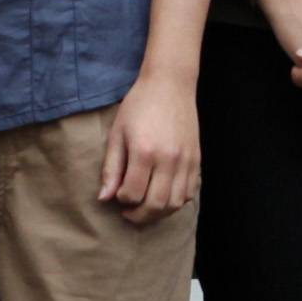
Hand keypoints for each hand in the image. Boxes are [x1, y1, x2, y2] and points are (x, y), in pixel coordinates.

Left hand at [101, 68, 200, 223]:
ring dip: (158, 213)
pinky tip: (163, 196)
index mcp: (144, 151)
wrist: (170, 84)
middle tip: (129, 214)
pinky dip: (175, 202)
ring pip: (174, 203)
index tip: (117, 196)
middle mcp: (168, 159)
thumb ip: (111, 168)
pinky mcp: (196, 160)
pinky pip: (189, 193)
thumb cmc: (139, 106)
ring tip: (146, 208)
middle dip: (139, 216)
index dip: (121, 201)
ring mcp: (185, 161)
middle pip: (155, 205)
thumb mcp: (117, 133)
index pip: (132, 194)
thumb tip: (105, 198)